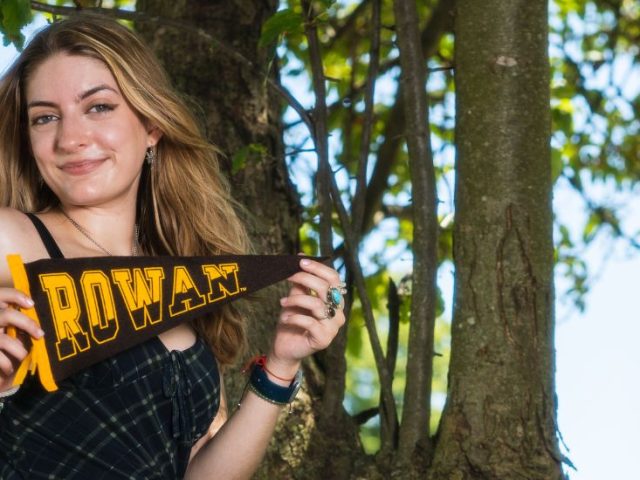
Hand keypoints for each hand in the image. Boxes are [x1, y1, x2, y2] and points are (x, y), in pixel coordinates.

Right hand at [0, 288, 43, 390]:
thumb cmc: (0, 342)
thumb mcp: (4, 326)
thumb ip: (14, 319)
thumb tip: (37, 321)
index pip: (0, 294)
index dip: (15, 295)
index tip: (32, 304)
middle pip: (7, 315)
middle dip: (27, 324)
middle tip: (40, 334)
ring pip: (4, 340)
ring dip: (19, 350)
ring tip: (23, 356)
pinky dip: (7, 364)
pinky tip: (10, 369)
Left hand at [266, 258, 345, 379]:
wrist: (285, 347)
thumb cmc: (292, 320)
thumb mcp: (296, 297)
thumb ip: (301, 281)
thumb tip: (301, 255)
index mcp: (335, 300)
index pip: (334, 278)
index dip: (318, 267)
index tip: (300, 261)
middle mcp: (338, 312)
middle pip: (326, 288)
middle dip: (305, 278)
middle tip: (289, 277)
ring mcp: (333, 327)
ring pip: (317, 304)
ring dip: (296, 299)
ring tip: (282, 301)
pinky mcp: (324, 339)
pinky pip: (309, 322)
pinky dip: (294, 317)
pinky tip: (285, 317)